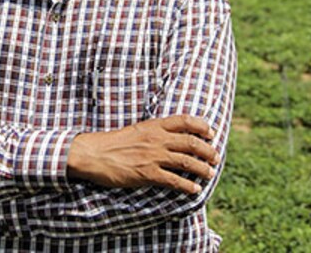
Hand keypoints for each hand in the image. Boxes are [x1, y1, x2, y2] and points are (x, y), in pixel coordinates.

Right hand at [68, 115, 219, 194]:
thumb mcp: (137, 130)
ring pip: (186, 161)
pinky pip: (173, 180)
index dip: (201, 126)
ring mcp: (153, 156)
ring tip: (209, 173)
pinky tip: (194, 190)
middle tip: (216, 157)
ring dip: (202, 168)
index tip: (210, 132)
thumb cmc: (113, 143)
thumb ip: (154, 132)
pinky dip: (187, 186)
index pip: (184, 121)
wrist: (94, 153)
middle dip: (207, 150)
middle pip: (191, 142)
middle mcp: (157, 139)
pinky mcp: (147, 173)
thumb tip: (170, 137)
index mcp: (154, 126)